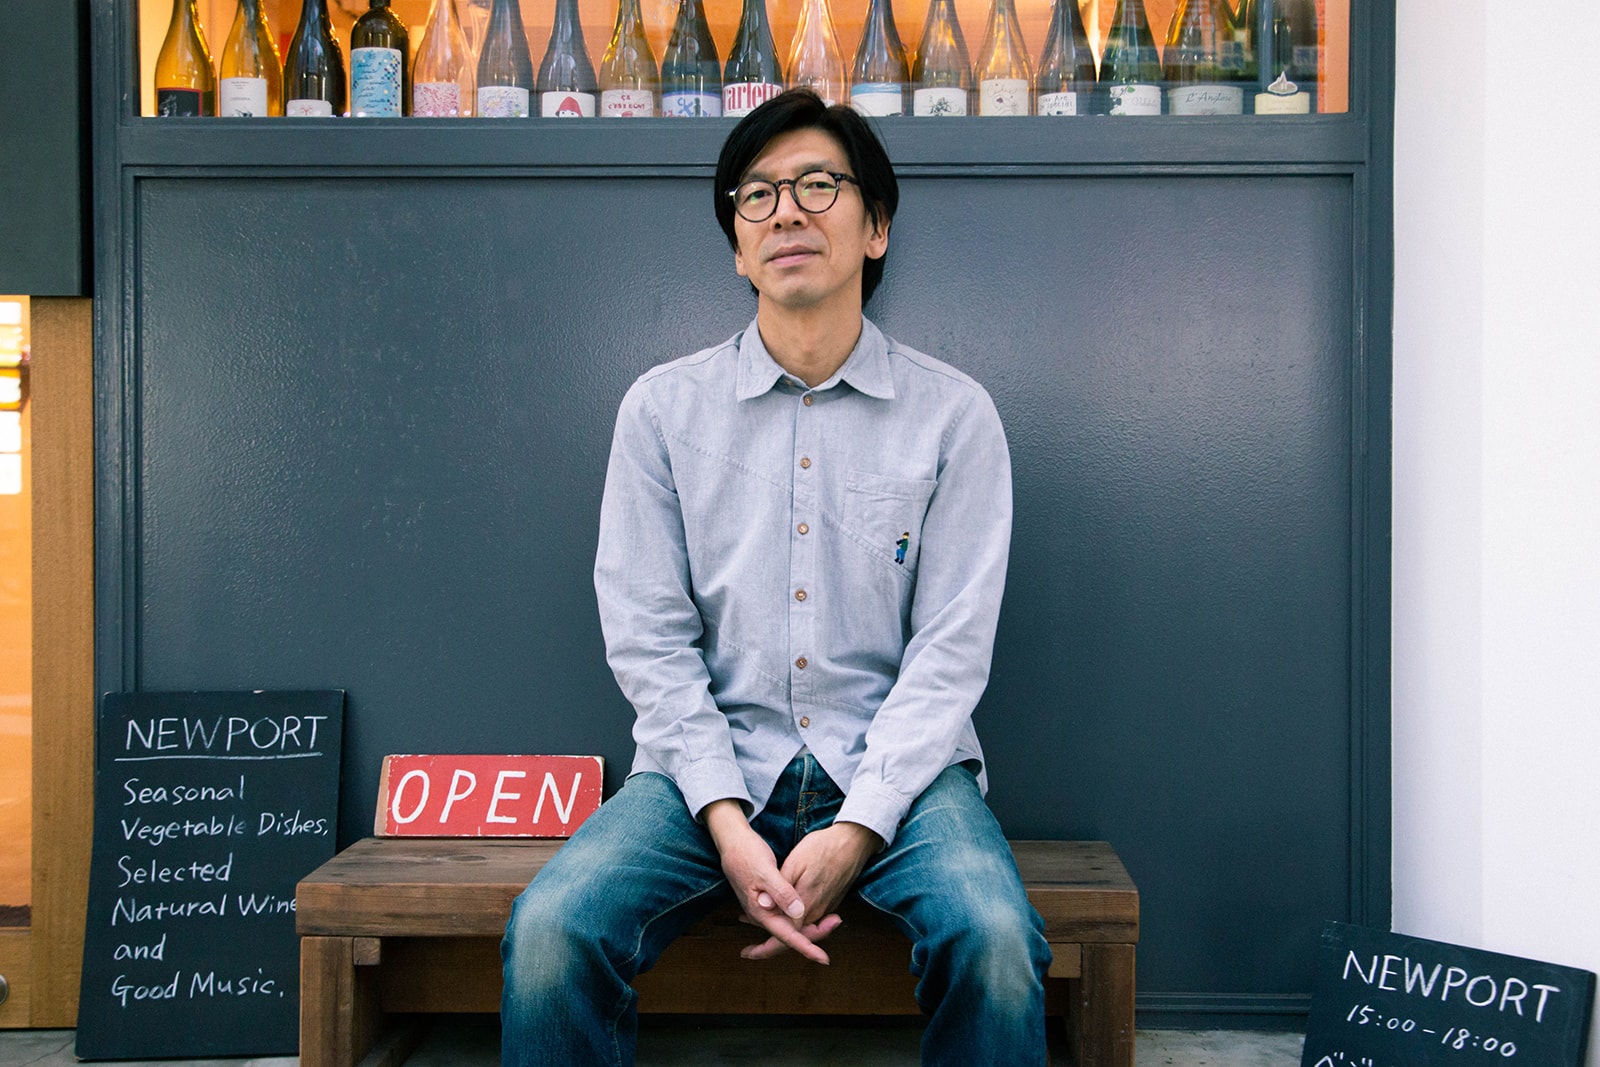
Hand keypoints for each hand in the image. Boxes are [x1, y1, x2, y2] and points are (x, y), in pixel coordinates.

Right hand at [704, 800, 831, 964]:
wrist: (731, 843)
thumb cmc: (747, 854)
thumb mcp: (765, 871)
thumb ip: (781, 892)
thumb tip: (798, 913)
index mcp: (762, 912)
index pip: (787, 936)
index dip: (807, 948)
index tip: (823, 959)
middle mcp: (763, 914)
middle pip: (790, 934)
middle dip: (813, 935)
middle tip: (836, 923)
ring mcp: (764, 908)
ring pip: (789, 925)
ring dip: (808, 926)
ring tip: (830, 920)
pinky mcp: (768, 900)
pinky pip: (785, 916)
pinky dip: (800, 917)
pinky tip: (811, 913)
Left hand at [741, 821, 881, 961]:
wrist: (853, 842)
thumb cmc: (822, 849)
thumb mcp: (795, 864)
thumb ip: (780, 890)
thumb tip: (763, 907)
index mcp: (805, 906)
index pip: (783, 938)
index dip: (764, 949)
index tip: (747, 954)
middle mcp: (816, 912)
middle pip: (791, 937)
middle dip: (769, 945)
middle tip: (749, 949)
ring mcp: (824, 908)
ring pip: (799, 928)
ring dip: (778, 929)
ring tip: (754, 923)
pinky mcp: (829, 901)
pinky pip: (808, 919)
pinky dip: (791, 920)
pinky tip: (779, 912)